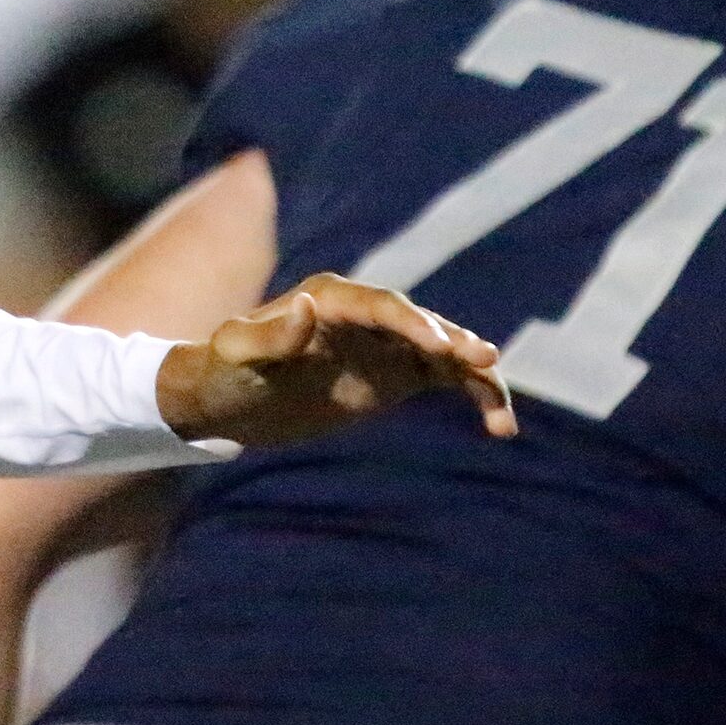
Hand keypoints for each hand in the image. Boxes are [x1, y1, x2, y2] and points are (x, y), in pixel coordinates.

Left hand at [156, 272, 516, 445]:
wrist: (228, 399)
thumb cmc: (224, 371)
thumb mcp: (237, 354)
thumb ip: (269, 335)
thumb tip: (309, 307)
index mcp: (327, 298)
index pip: (379, 305)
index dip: (410, 322)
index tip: (440, 345)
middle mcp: (363, 314)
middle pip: (418, 322)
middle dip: (452, 339)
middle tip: (484, 359)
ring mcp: (385, 343)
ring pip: (443, 349)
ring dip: (474, 370)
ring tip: (498, 400)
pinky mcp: (397, 374)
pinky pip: (448, 379)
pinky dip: (477, 395)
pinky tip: (501, 426)